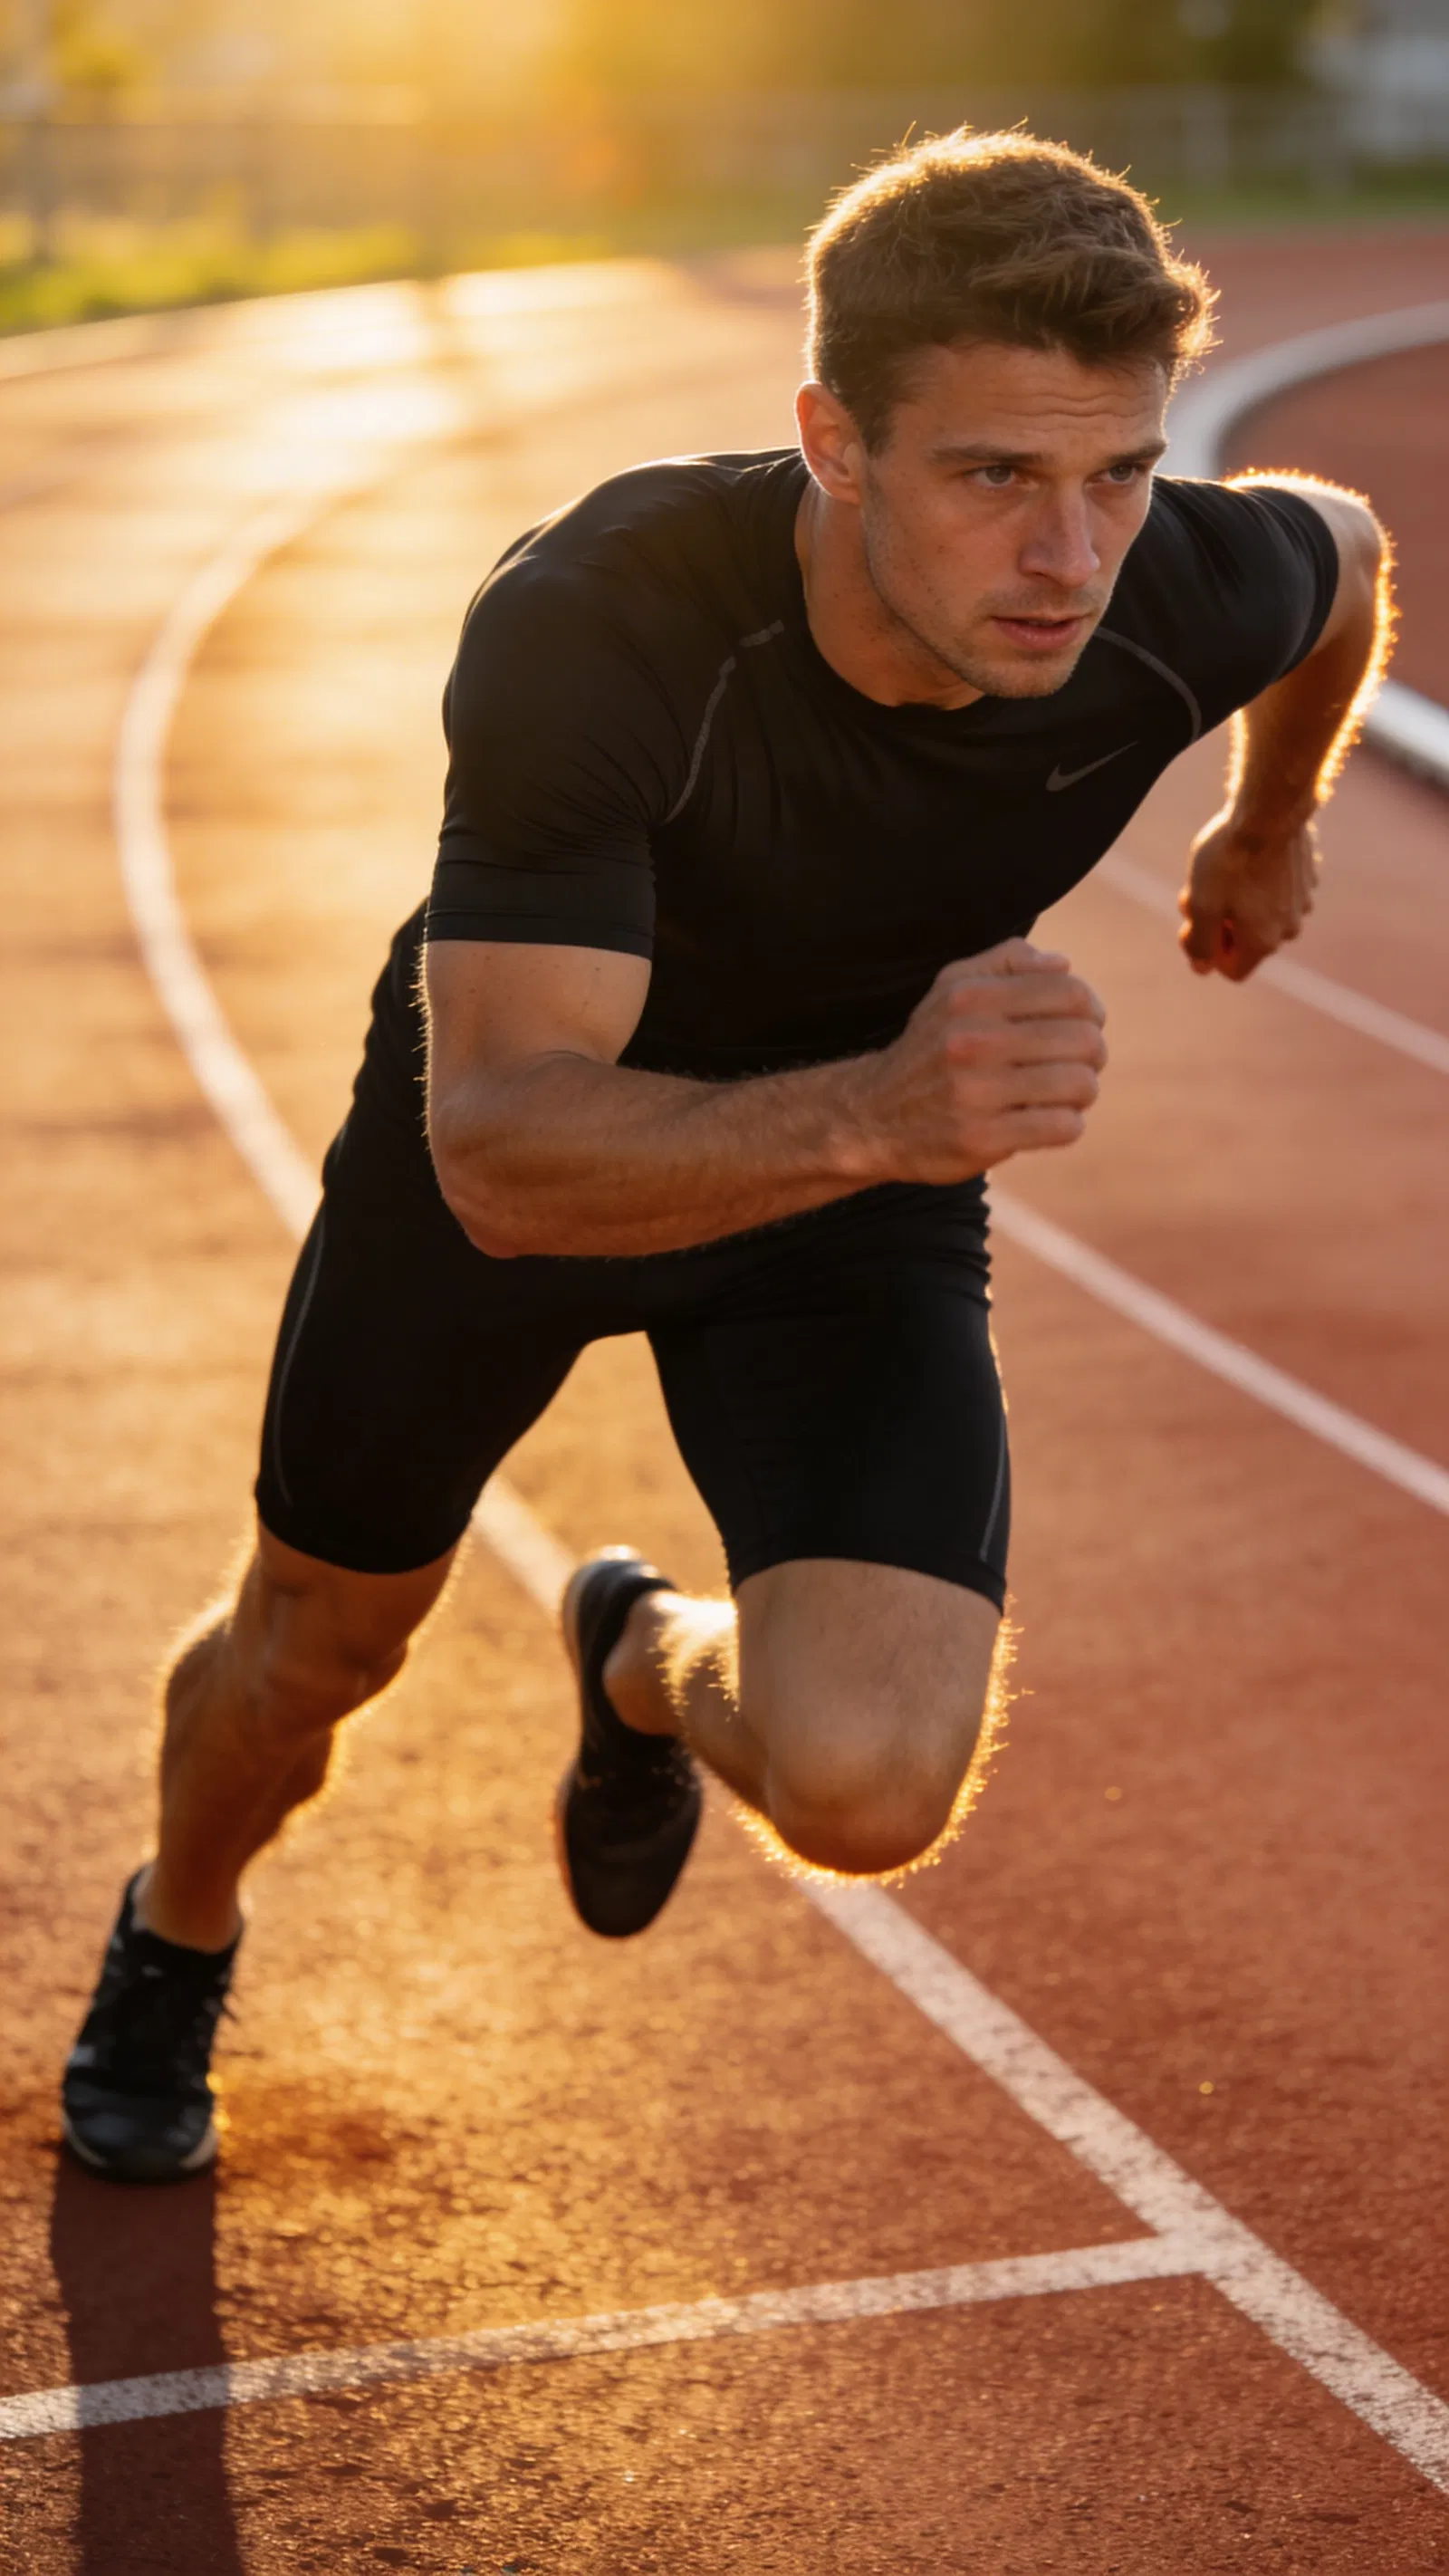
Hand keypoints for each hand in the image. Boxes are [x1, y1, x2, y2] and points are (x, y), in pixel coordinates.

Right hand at [853, 939, 1106, 1182]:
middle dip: (1092, 1054)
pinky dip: (1067, 1125)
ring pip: (1079, 1084)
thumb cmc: (931, 1048)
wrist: (874, 1116)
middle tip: (1077, 1064)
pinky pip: (1063, 1127)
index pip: (1070, 993)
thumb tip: (1063, 964)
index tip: (1082, 1026)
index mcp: (971, 997)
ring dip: (1083, 1091)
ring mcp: (976, 1092)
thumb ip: (1007, 961)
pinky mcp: (982, 1138)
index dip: (1091, 1011)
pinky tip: (1048, 1121)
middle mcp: (972, 1040)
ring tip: (1063, 1094)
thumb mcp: (953, 988)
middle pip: (1084, 1040)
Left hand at [1178, 810, 1319, 981]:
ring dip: (1235, 902)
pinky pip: (1276, 892)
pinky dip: (1257, 882)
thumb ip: (1199, 944)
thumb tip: (1202, 967)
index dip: (1207, 952)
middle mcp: (1289, 929)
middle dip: (1218, 923)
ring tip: (1216, 874)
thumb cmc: (1230, 859)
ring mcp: (1303, 902)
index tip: (1193, 925)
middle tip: (1194, 894)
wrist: (1270, 810)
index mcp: (1264, 942)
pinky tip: (1244, 858)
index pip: (1233, 969)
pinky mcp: (1307, 877)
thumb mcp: (1201, 905)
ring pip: (1260, 915)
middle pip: (1245, 941)